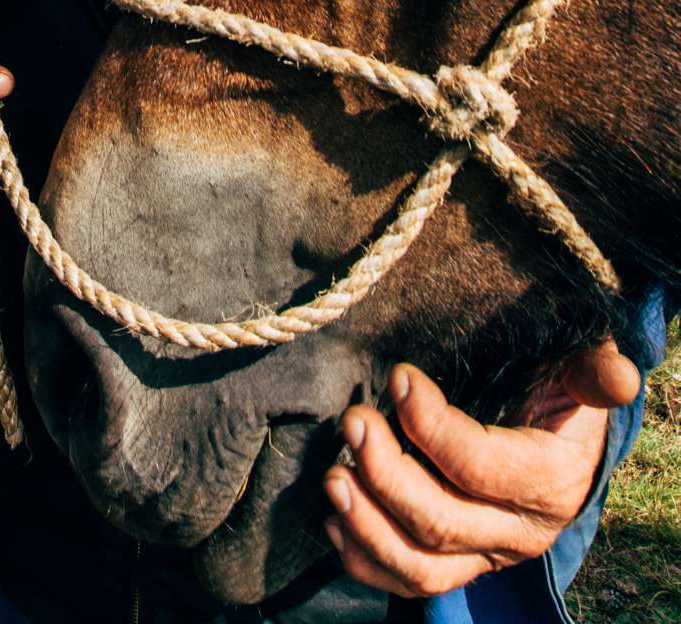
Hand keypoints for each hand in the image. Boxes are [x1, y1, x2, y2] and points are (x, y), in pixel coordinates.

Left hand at [322, 342, 640, 596]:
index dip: (435, 426)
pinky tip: (335, 516)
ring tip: (333, 477)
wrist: (558, 443)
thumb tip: (622, 376)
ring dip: (368, 525)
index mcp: (549, 482)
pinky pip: (406, 581)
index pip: (482, 468)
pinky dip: (365, 557)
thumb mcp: (578, 376)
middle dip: (387, 473)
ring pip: (420, 567)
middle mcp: (516, 532)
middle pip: (442, 523)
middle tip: (352, 421)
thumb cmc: (559, 396)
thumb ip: (591, 374)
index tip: (399, 375)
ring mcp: (483, 556)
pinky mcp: (455, 565)